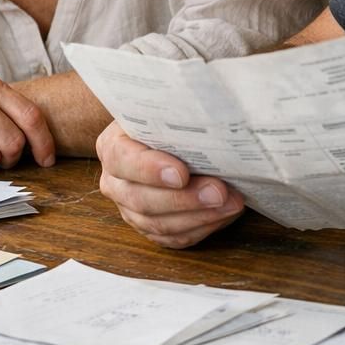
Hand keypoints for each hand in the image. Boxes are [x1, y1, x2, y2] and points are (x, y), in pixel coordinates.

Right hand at [96, 121, 244, 247]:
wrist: (163, 135)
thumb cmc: (166, 119)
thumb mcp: (165, 107)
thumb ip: (178, 111)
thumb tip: (213, 111)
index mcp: (112, 146)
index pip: (124, 159)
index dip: (151, 169)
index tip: (182, 173)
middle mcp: (115, 181)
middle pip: (142, 199)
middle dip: (185, 198)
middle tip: (220, 191)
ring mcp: (129, 209)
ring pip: (159, 224)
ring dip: (199, 216)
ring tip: (231, 204)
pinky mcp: (149, 227)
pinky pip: (173, 238)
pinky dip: (201, 228)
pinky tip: (224, 215)